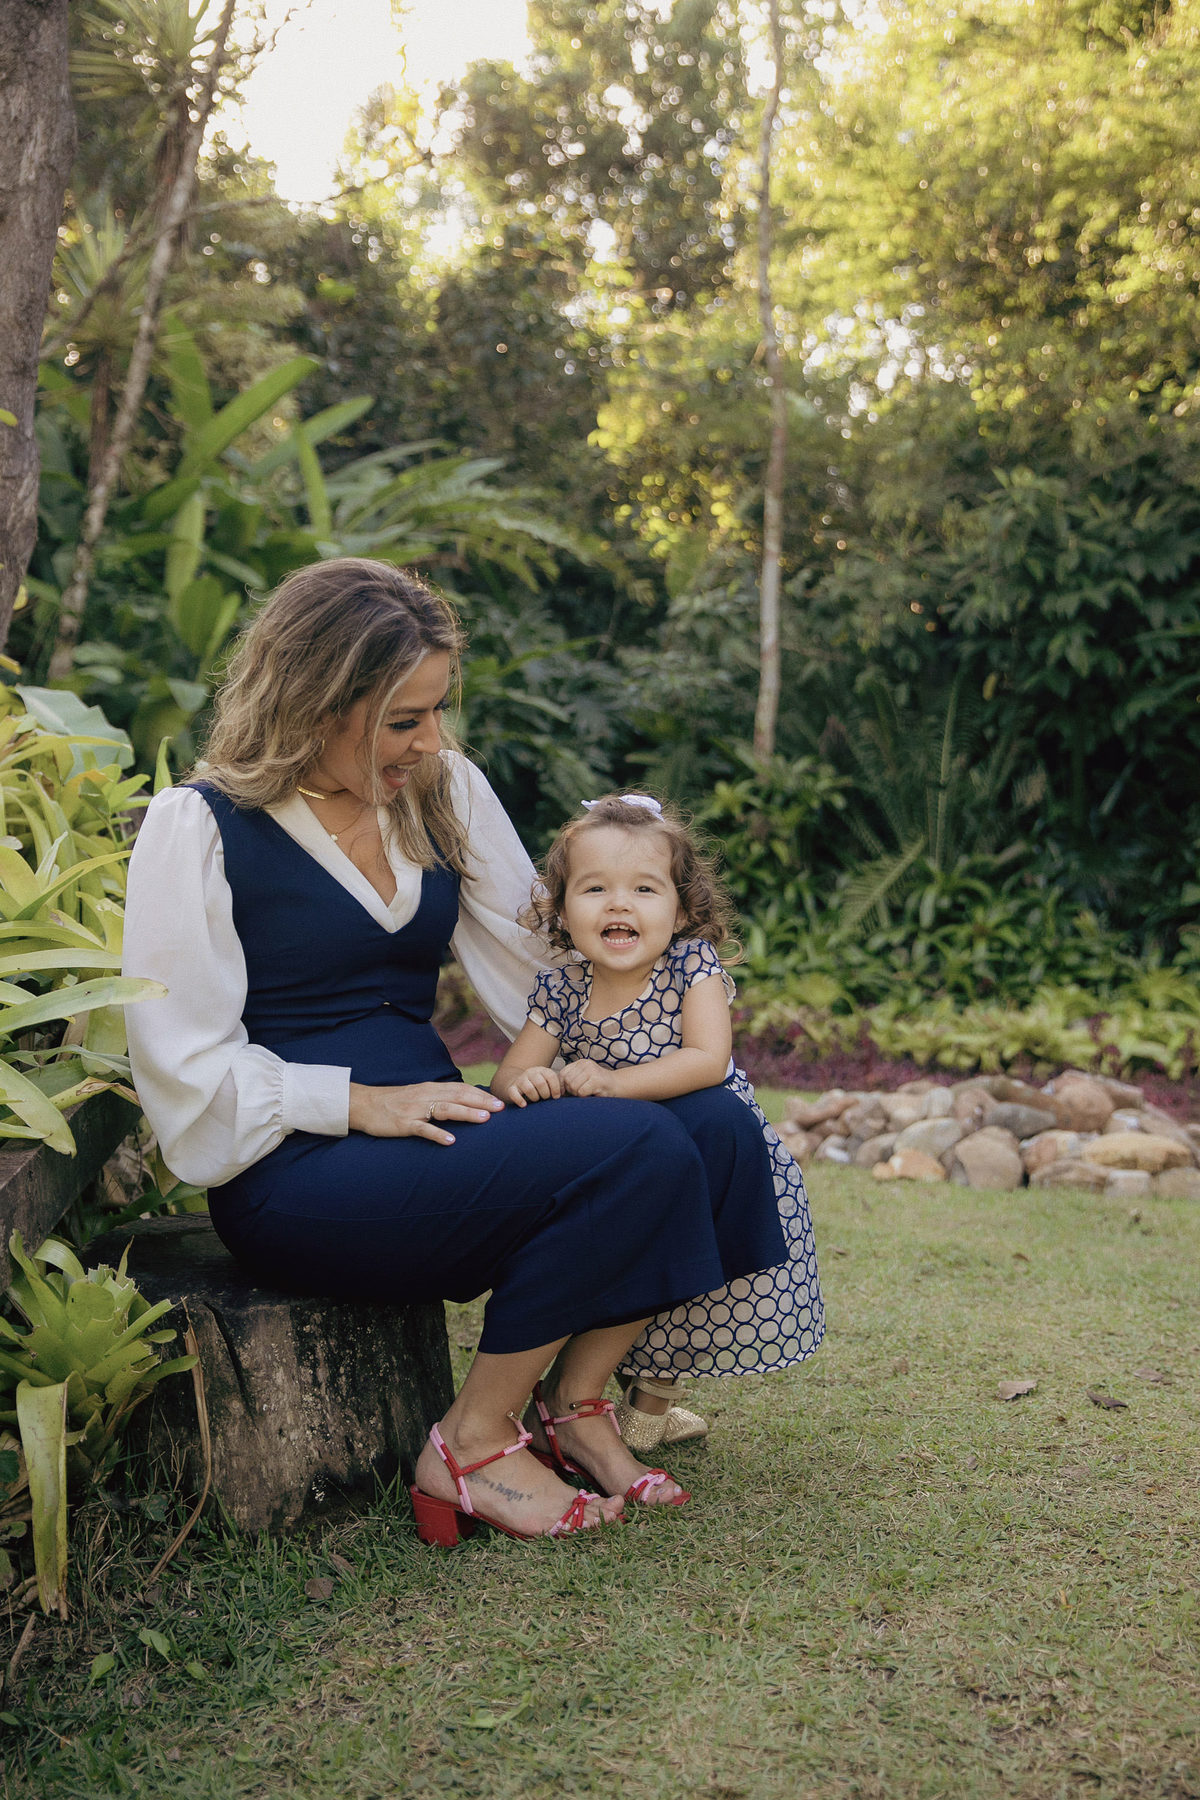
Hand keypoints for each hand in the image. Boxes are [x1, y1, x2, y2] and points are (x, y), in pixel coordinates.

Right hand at [348, 1081, 502, 1145]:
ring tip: (484, 1119)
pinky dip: (438, 1134)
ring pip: (445, 1109)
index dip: (480, 1095)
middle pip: (458, 1096)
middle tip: (500, 1108)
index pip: (461, 1089)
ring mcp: (415, 1110)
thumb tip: (462, 1103)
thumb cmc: (394, 1102)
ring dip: (466, 1113)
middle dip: (481, 1101)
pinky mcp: (404, 1124)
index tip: (499, 1101)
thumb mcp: (418, 1096)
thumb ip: (438, 1098)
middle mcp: (426, 1096)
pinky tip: (451, 1140)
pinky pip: (423, 1129)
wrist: (364, 1104)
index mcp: (430, 1089)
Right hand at [499, 1066, 562, 1107]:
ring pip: (529, 1089)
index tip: (556, 1097)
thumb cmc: (538, 1087)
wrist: (518, 1084)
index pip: (551, 1076)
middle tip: (545, 1099)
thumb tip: (564, 1094)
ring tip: (536, 1100)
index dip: (556, 1088)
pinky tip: (524, 1105)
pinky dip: (520, 1100)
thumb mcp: (548, 1083)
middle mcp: (531, 1073)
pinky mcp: (511, 1088)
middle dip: (545, 1094)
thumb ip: (557, 1086)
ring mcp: (520, 1080)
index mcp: (542, 1070)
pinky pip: (514, 1094)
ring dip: (534, 1098)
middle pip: (540, 1083)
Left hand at [562, 1061, 617, 1097]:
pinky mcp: (596, 1080)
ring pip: (573, 1086)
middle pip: (566, 1081)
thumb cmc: (598, 1086)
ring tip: (588, 1092)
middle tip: (582, 1092)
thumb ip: (570, 1081)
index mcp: (580, 1063)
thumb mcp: (583, 1079)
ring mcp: (591, 1070)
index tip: (569, 1092)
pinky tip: (593, 1093)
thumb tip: (555, 1091)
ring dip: (579, 1094)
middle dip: (571, 1091)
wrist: (618, 1086)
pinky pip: (581, 1092)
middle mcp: (585, 1064)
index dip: (563, 1085)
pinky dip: (585, 1096)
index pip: (562, 1074)